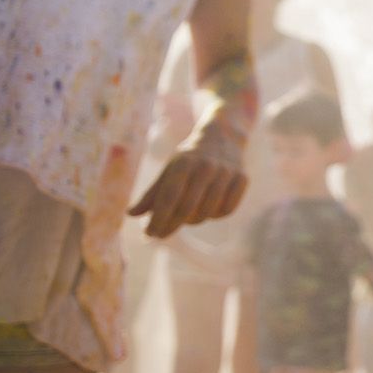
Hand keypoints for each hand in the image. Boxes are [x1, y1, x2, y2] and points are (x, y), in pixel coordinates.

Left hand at [129, 128, 246, 237]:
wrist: (224, 137)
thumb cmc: (189, 158)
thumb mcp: (169, 170)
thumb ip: (151, 193)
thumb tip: (130, 214)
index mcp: (183, 162)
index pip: (169, 197)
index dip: (158, 218)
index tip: (149, 234)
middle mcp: (206, 166)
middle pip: (187, 208)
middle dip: (171, 225)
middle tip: (161, 235)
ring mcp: (226, 172)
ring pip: (207, 212)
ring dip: (193, 221)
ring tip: (187, 216)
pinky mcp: (242, 179)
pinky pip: (227, 210)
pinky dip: (215, 215)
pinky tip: (208, 210)